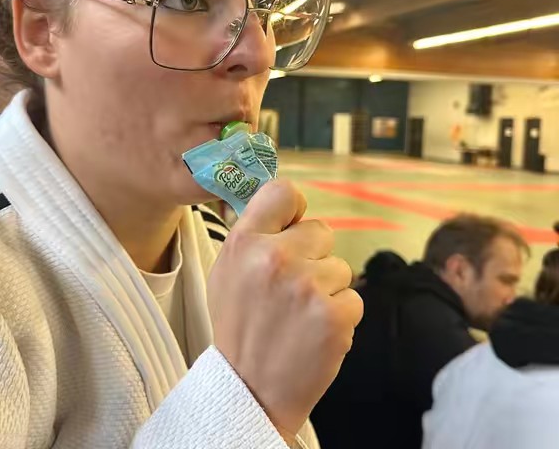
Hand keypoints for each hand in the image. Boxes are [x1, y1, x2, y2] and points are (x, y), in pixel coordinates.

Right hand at [207, 179, 362, 438]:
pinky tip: (315, 331)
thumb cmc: (239, 325)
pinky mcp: (335, 316)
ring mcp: (308, 286)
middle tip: (292, 287)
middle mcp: (276, 257)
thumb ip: (254, 236)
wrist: (249, 389)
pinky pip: (353, 297)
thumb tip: (287, 212)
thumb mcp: (227, 270)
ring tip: (300, 314)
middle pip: (320, 230)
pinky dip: (340, 315)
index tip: (291, 229)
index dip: (293, 210)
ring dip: (327, 287)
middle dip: (313, 255)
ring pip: (339, 266)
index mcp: (245, 241)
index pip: (284, 191)